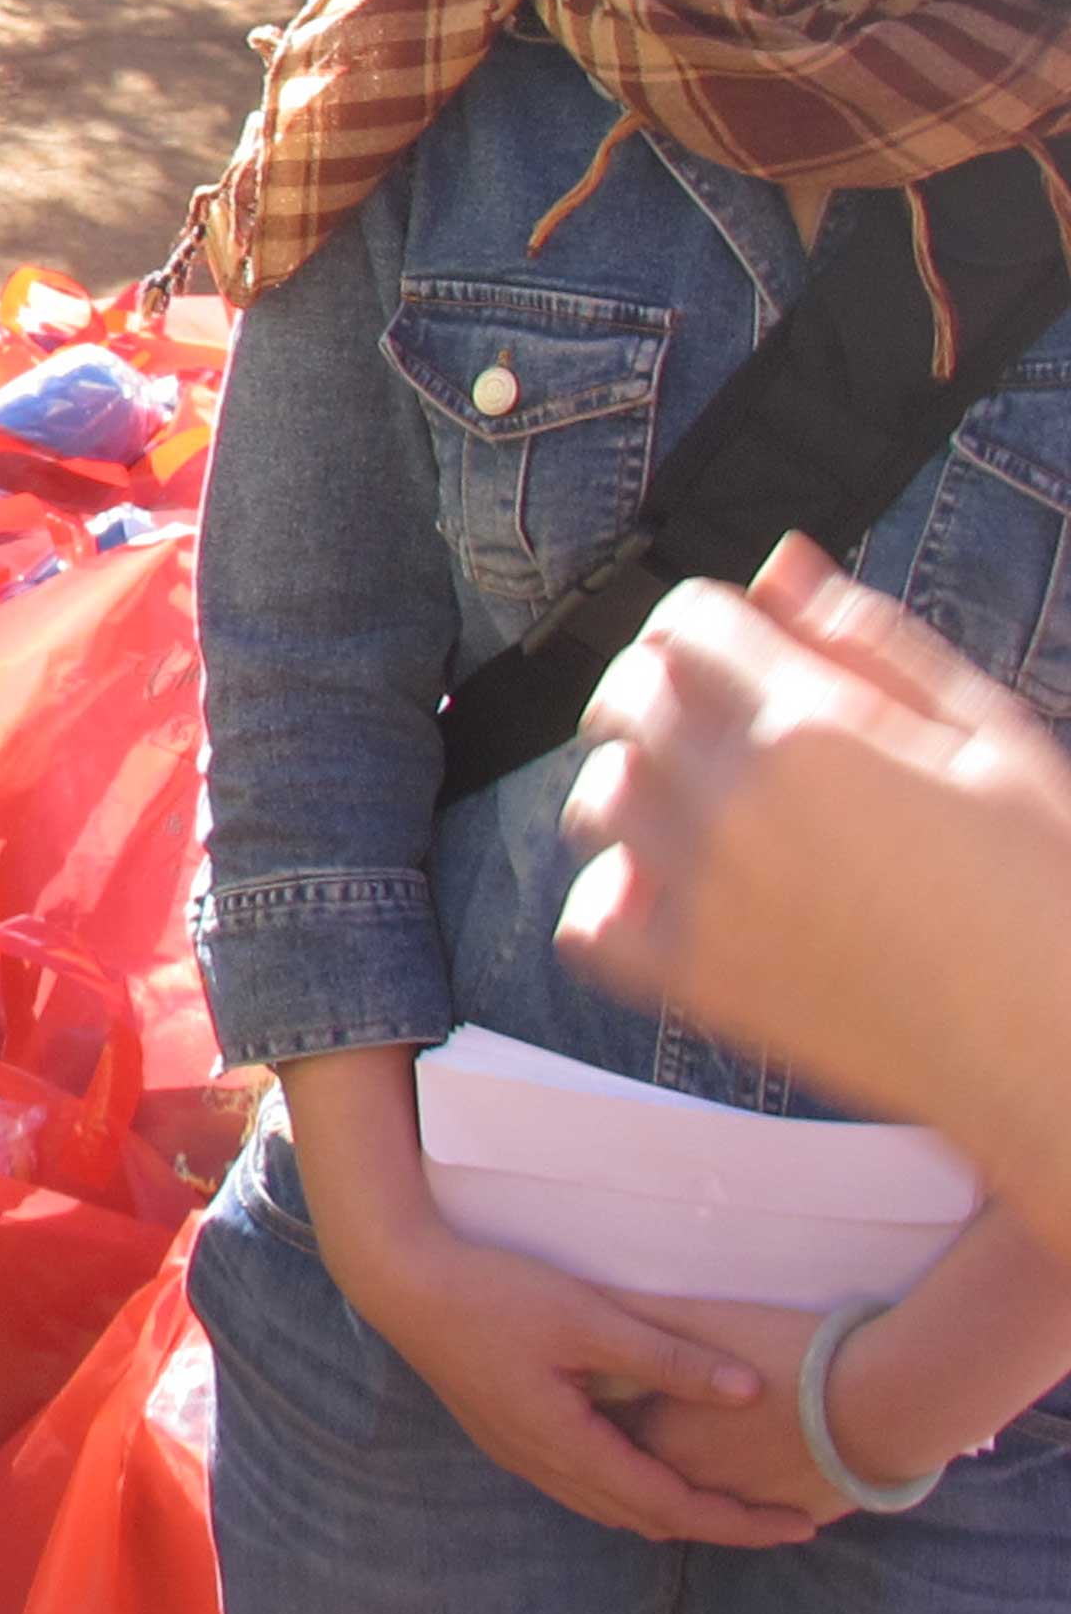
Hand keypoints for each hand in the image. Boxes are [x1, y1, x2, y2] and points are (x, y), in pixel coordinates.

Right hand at [315, 1212, 816, 1545]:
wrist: (400, 1283)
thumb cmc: (492, 1293)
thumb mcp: (589, 1317)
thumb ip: (670, 1359)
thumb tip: (752, 1392)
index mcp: (568, 1443)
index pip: (671, 1506)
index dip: (739, 1523)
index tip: (799, 1528)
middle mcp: (544, 1464)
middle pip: (644, 1519)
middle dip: (715, 1525)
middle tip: (778, 1520)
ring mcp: (520, 1453)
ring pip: (610, 1507)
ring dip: (670, 1509)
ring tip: (726, 1499)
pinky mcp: (507, 1434)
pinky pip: (584, 1485)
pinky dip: (631, 1489)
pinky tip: (649, 1462)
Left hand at [564, 540, 1070, 1127]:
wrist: (1062, 1049)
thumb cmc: (1051, 890)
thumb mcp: (993, 738)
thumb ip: (872, 642)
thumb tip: (781, 565)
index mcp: (811, 731)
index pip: (684, 623)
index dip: (711, 622)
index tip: (744, 646)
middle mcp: (735, 807)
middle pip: (626, 697)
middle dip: (665, 687)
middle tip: (727, 717)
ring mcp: (704, 900)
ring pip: (600, 797)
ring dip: (642, 785)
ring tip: (715, 805)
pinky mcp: (696, 986)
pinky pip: (589, 921)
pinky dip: (616, 897)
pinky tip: (679, 892)